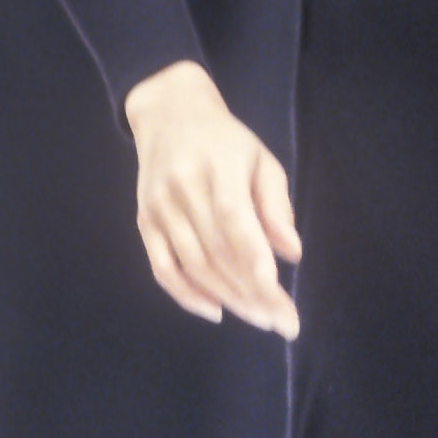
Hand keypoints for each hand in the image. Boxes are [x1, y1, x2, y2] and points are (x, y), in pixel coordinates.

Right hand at [123, 58, 300, 334]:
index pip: (234, 223)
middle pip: (217, 252)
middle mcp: (183, 189)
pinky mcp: (144, 222)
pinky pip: (163, 268)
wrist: (169, 114)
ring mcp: (159, 208)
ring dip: (228, 299)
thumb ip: (276, 205)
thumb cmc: (226, 141)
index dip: (256, 264)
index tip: (282, 300)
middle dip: (252, 294)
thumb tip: (292, 253)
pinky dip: (186, 296)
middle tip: (282, 322)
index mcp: (218, 168)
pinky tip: (215, 312)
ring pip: (193, 266)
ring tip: (260, 320)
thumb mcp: (261, 160)